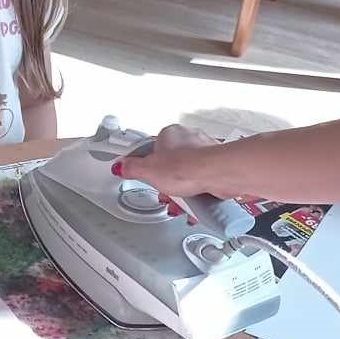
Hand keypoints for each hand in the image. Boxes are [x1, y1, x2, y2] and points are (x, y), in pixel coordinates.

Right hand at [114, 124, 232, 197]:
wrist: (217, 175)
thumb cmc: (188, 166)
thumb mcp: (148, 171)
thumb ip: (132, 168)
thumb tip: (122, 166)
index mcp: (170, 133)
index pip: (151, 148)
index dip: (146, 165)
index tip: (142, 174)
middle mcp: (190, 140)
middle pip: (170, 165)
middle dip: (166, 184)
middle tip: (164, 193)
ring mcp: (206, 154)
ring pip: (187, 176)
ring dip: (182, 193)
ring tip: (181, 203)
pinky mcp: (217, 169)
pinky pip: (202, 184)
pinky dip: (198, 196)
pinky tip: (195, 205)